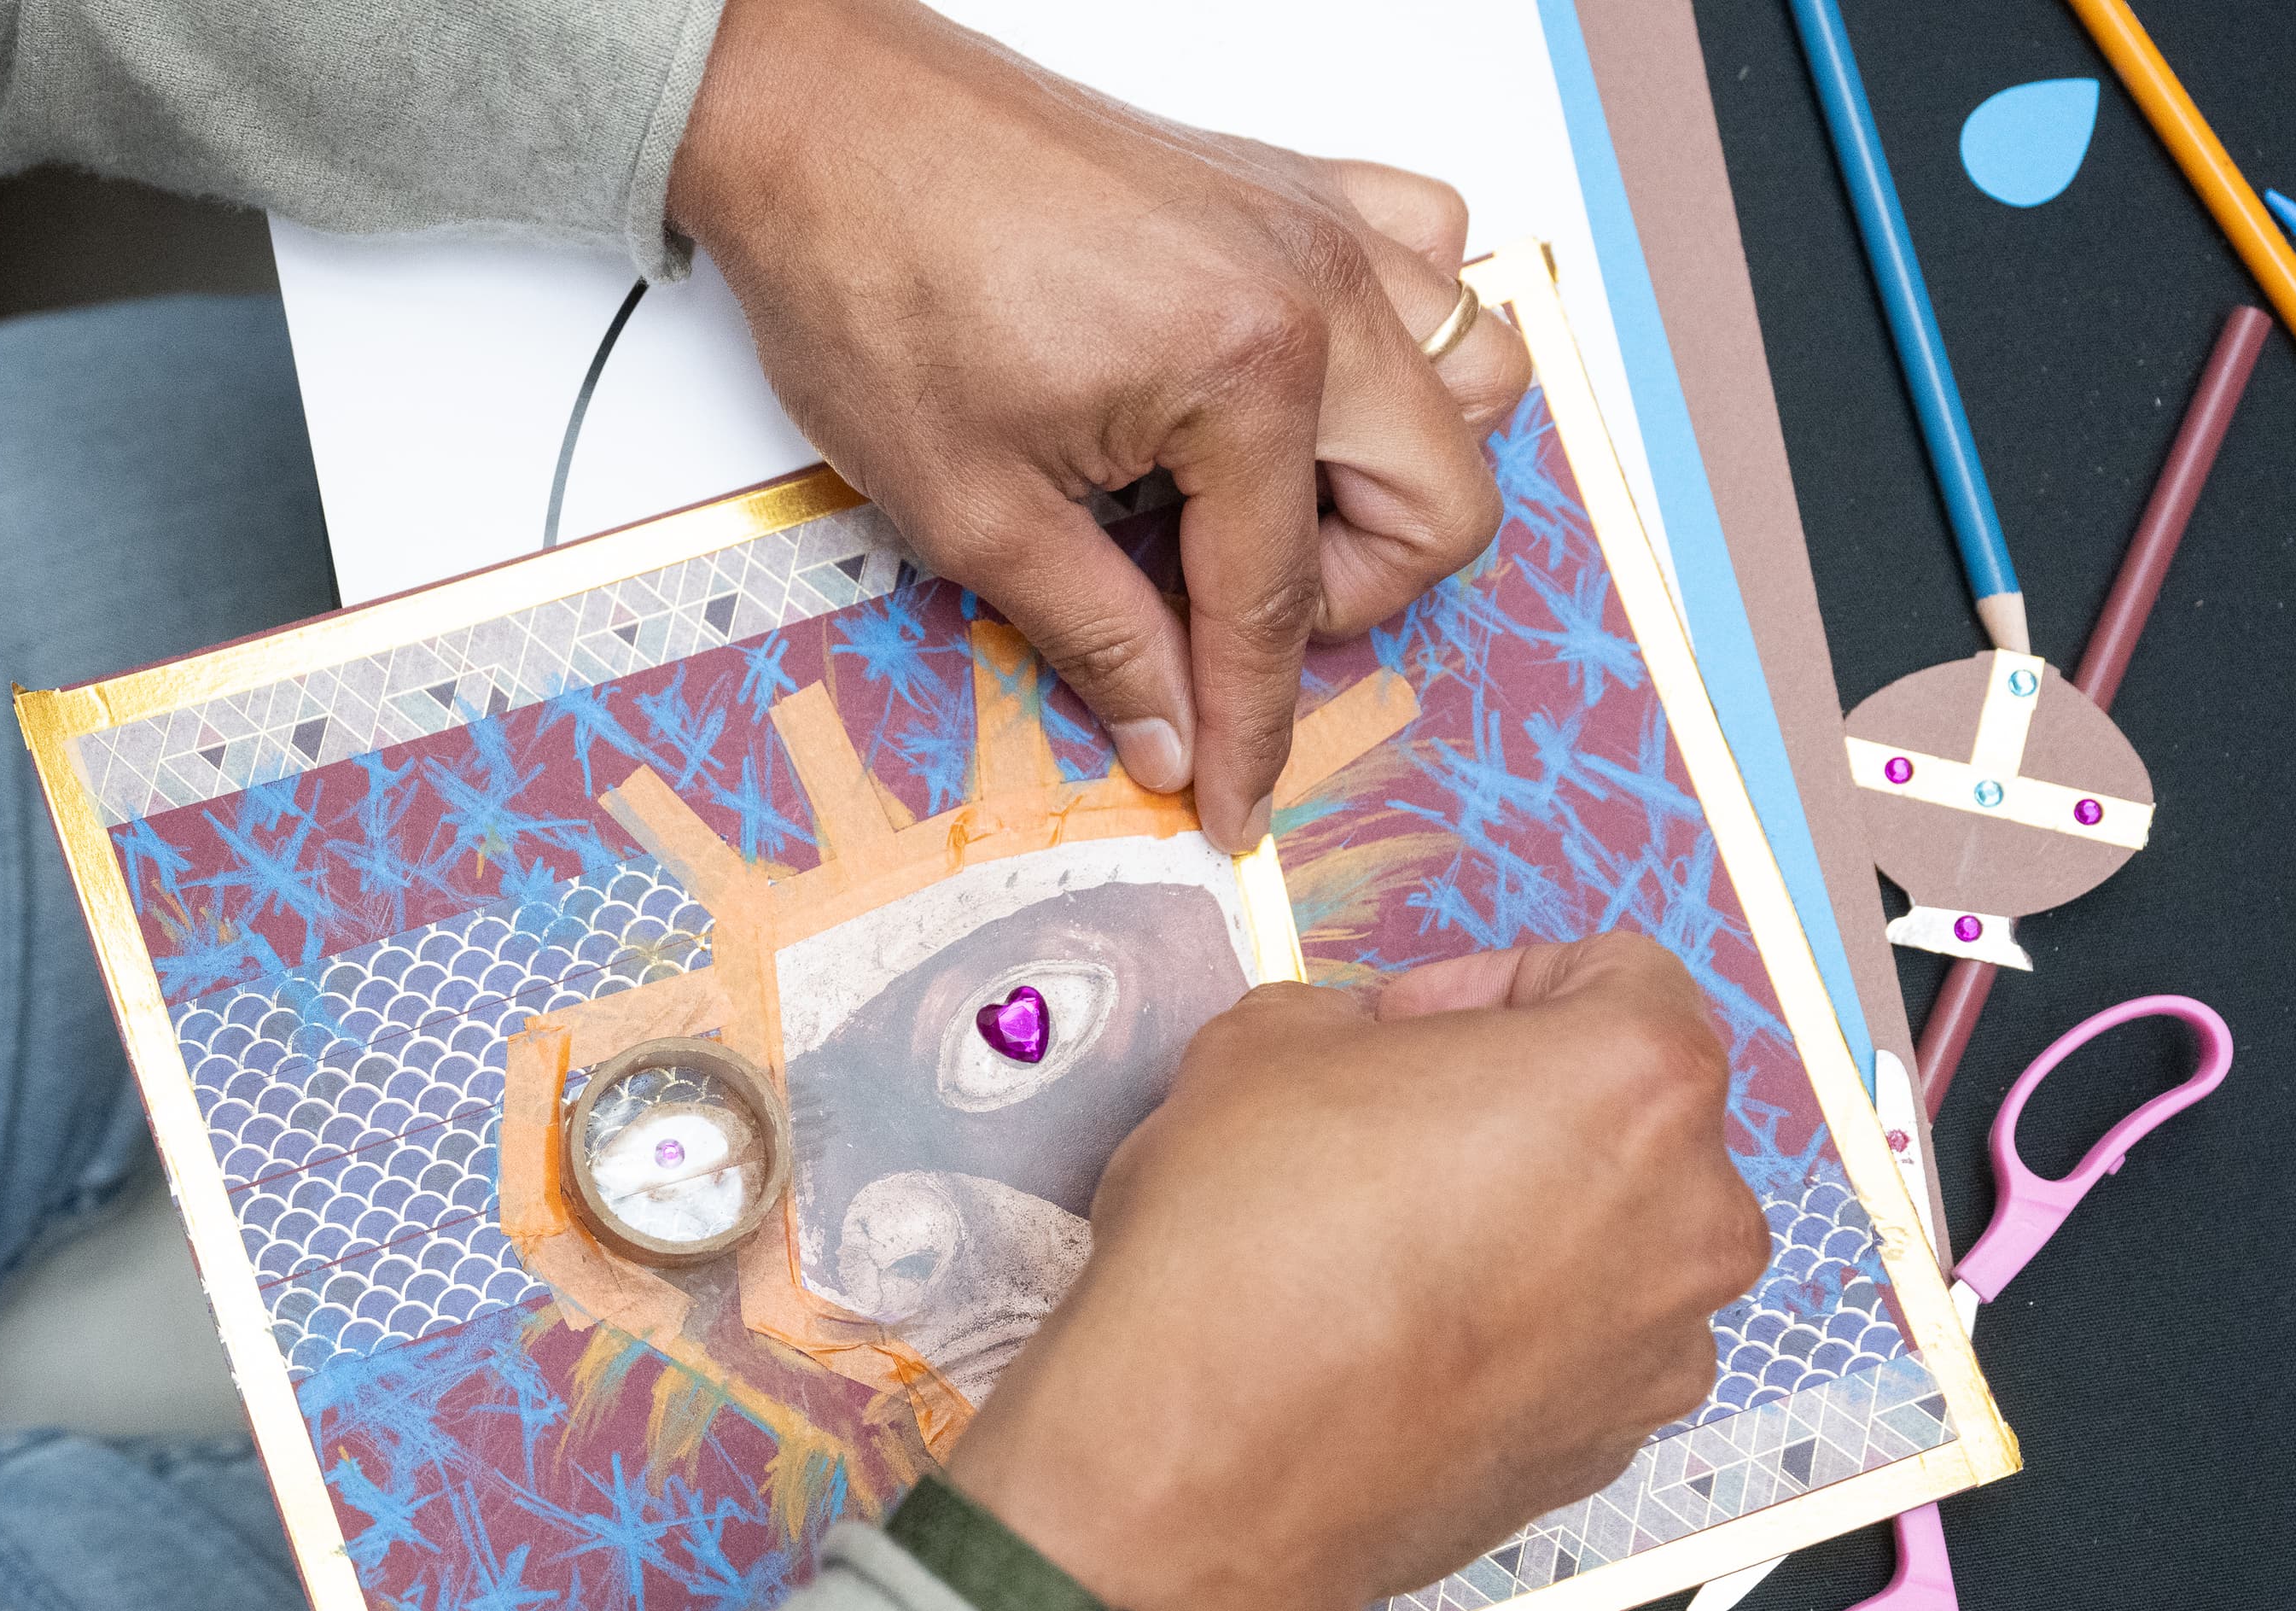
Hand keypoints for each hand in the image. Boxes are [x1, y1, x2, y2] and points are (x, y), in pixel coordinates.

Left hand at [669, 0, 1531, 851]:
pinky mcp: (1290, 187)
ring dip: (1391, 475)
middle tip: (1219, 619)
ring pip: (1472, 380)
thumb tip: (1170, 737)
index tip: (1232, 801)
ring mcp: (1319, 225)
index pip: (1283, 604)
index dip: (1253, 729)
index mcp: (1247, 373)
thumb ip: (1099, 636)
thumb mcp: (975, 512)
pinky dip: (1398, 342)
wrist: (823, 124)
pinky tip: (1290, 395)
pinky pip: (1433, 258)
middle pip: (1440, 502)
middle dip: (1346, 596)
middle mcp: (1317, 288)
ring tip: (1258, 509)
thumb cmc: (877, 280)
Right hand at [941, 937, 1770, 1610]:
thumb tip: (1362, 1053)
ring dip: (1521, 1223)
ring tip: (1387, 1243)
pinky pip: (1576, 1350)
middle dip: (1518, 1108)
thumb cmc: (1245, 1250)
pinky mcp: (1607, 1447)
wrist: (1204, 1462)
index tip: (1418, 1021)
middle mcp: (1691, 1216)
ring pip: (1610, 1242)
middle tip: (1395, 1125)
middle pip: (1631, 1118)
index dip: (1494, 983)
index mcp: (1638, 1078)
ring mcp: (1660, 1348)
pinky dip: (1508, 1329)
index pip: (1621, 974)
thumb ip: (1350, 1023)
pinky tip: (1393, 1333)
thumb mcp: (1262, 1043)